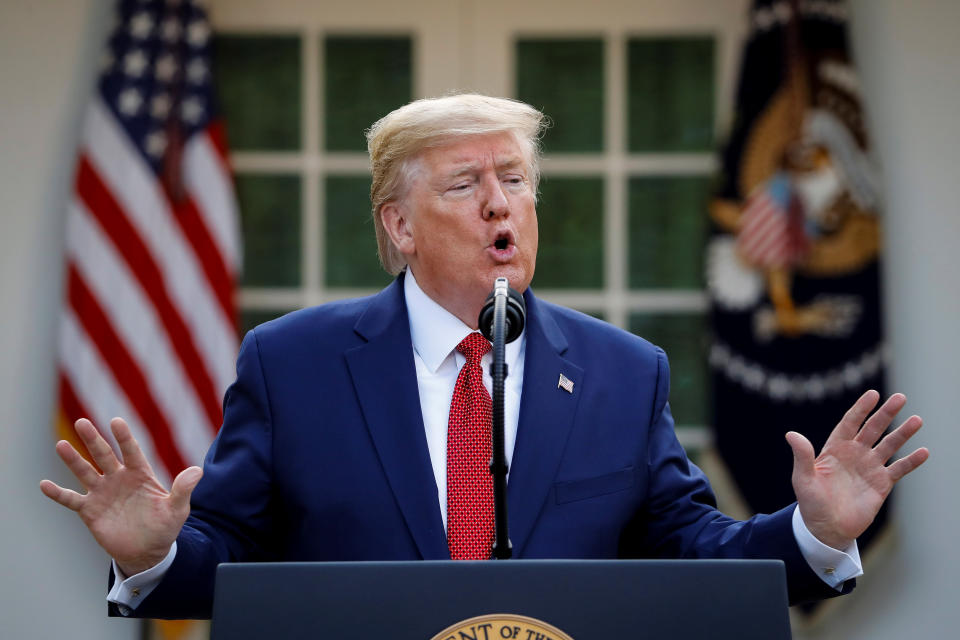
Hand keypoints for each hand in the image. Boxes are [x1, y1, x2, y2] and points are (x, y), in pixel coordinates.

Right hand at [40, 417, 201, 575]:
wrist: (147, 551)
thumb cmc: (164, 527)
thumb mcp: (177, 509)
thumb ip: (183, 489)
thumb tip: (197, 471)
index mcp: (140, 474)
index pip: (131, 451)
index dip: (124, 437)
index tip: (116, 421)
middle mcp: (119, 479)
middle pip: (104, 455)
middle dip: (93, 439)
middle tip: (82, 422)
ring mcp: (103, 493)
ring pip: (85, 472)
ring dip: (73, 460)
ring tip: (61, 445)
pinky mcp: (90, 511)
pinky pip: (72, 499)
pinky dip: (58, 494)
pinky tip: (44, 484)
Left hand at [786, 390, 928, 549]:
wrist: (827, 528)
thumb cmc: (811, 502)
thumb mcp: (803, 478)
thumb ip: (802, 455)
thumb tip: (791, 434)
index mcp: (835, 449)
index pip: (850, 423)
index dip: (861, 409)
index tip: (873, 394)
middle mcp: (855, 454)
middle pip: (873, 429)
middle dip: (886, 413)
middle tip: (900, 398)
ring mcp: (870, 467)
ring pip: (889, 445)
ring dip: (903, 433)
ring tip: (917, 420)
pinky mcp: (881, 484)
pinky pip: (899, 469)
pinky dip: (911, 461)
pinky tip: (923, 452)